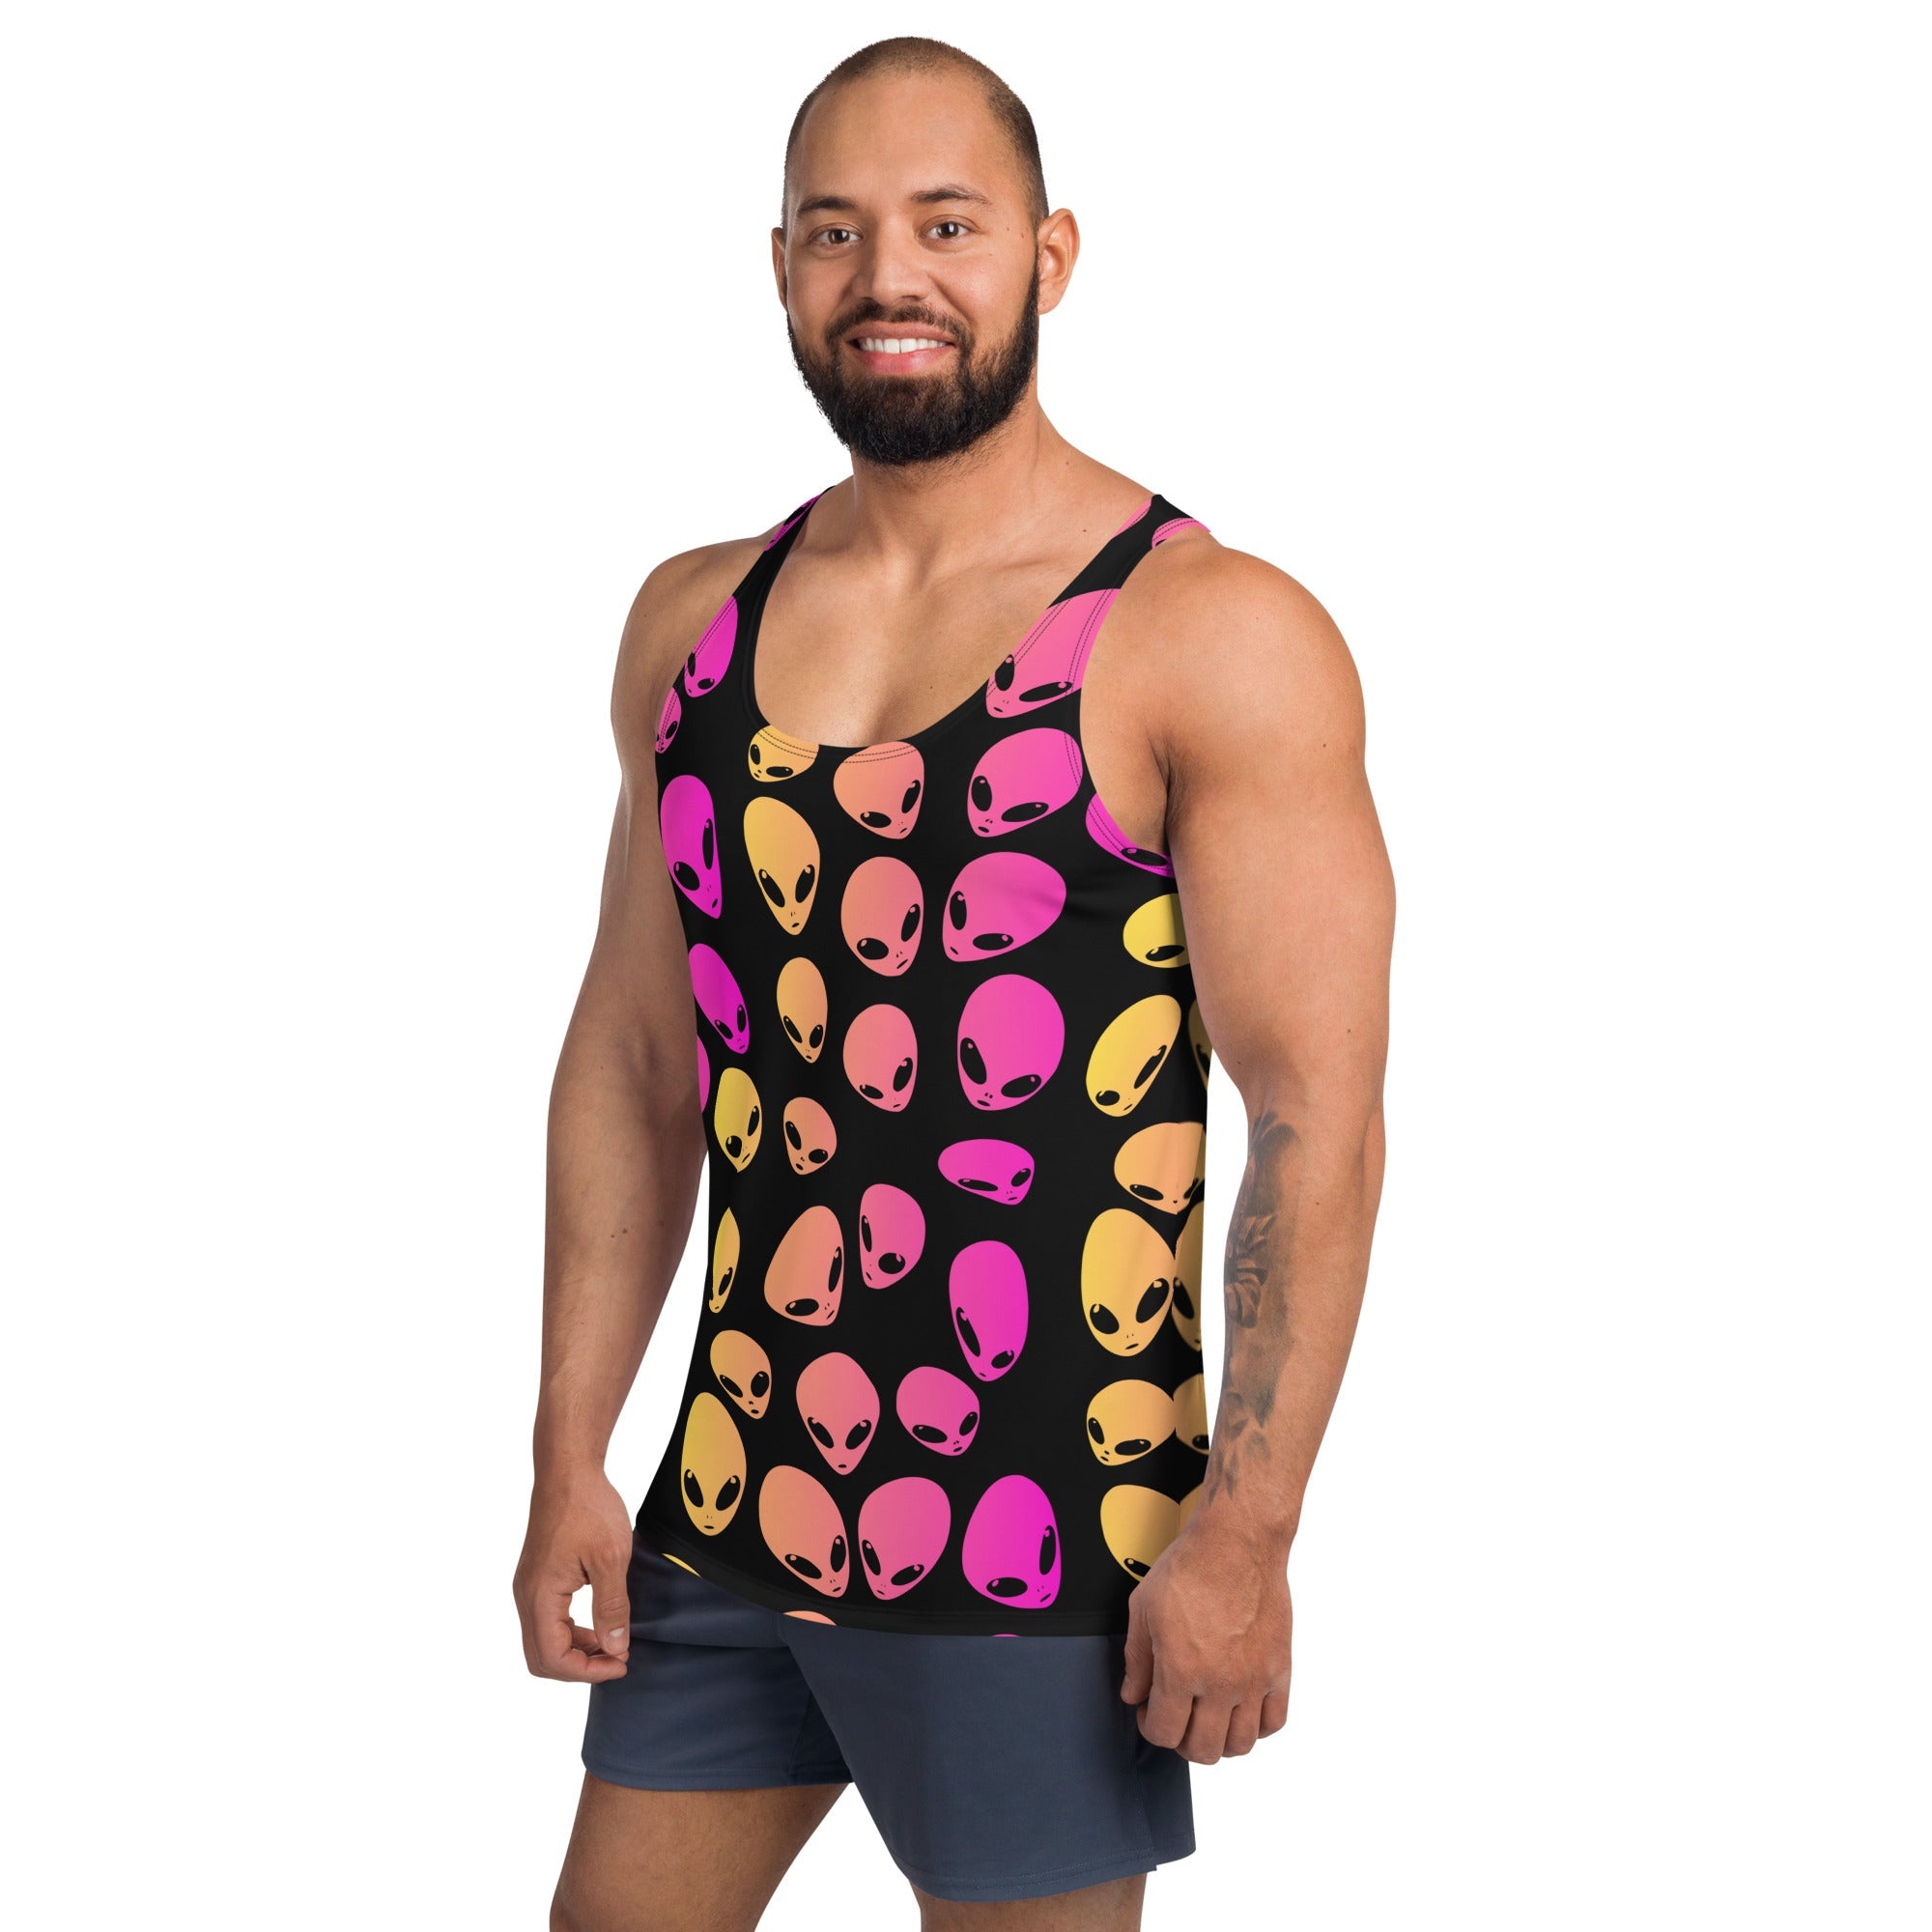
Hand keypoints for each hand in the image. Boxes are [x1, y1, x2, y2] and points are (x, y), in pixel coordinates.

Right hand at [513, 1468, 636, 1682]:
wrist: (568, 1471)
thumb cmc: (588, 1507)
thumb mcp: (610, 1559)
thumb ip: (612, 1607)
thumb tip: (615, 1648)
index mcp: (539, 1596)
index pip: (553, 1658)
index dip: (588, 1671)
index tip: (621, 1663)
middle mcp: (526, 1596)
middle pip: (541, 1658)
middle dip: (579, 1667)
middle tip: (616, 1660)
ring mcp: (529, 1587)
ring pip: (543, 1641)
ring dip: (575, 1651)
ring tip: (612, 1643)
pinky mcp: (537, 1577)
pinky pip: (547, 1620)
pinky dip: (570, 1632)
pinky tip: (598, 1622)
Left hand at [1119, 1509, 1292, 1762]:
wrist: (1237, 1541)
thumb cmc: (1190, 1567)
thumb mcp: (1143, 1608)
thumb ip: (1136, 1659)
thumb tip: (1134, 1695)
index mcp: (1180, 1670)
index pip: (1164, 1733)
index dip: (1150, 1728)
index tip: (1149, 1712)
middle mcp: (1219, 1683)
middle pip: (1203, 1749)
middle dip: (1182, 1741)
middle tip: (1178, 1718)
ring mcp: (1253, 1679)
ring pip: (1240, 1744)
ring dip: (1220, 1740)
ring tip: (1208, 1717)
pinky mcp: (1279, 1668)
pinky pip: (1275, 1721)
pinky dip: (1257, 1726)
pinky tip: (1241, 1709)